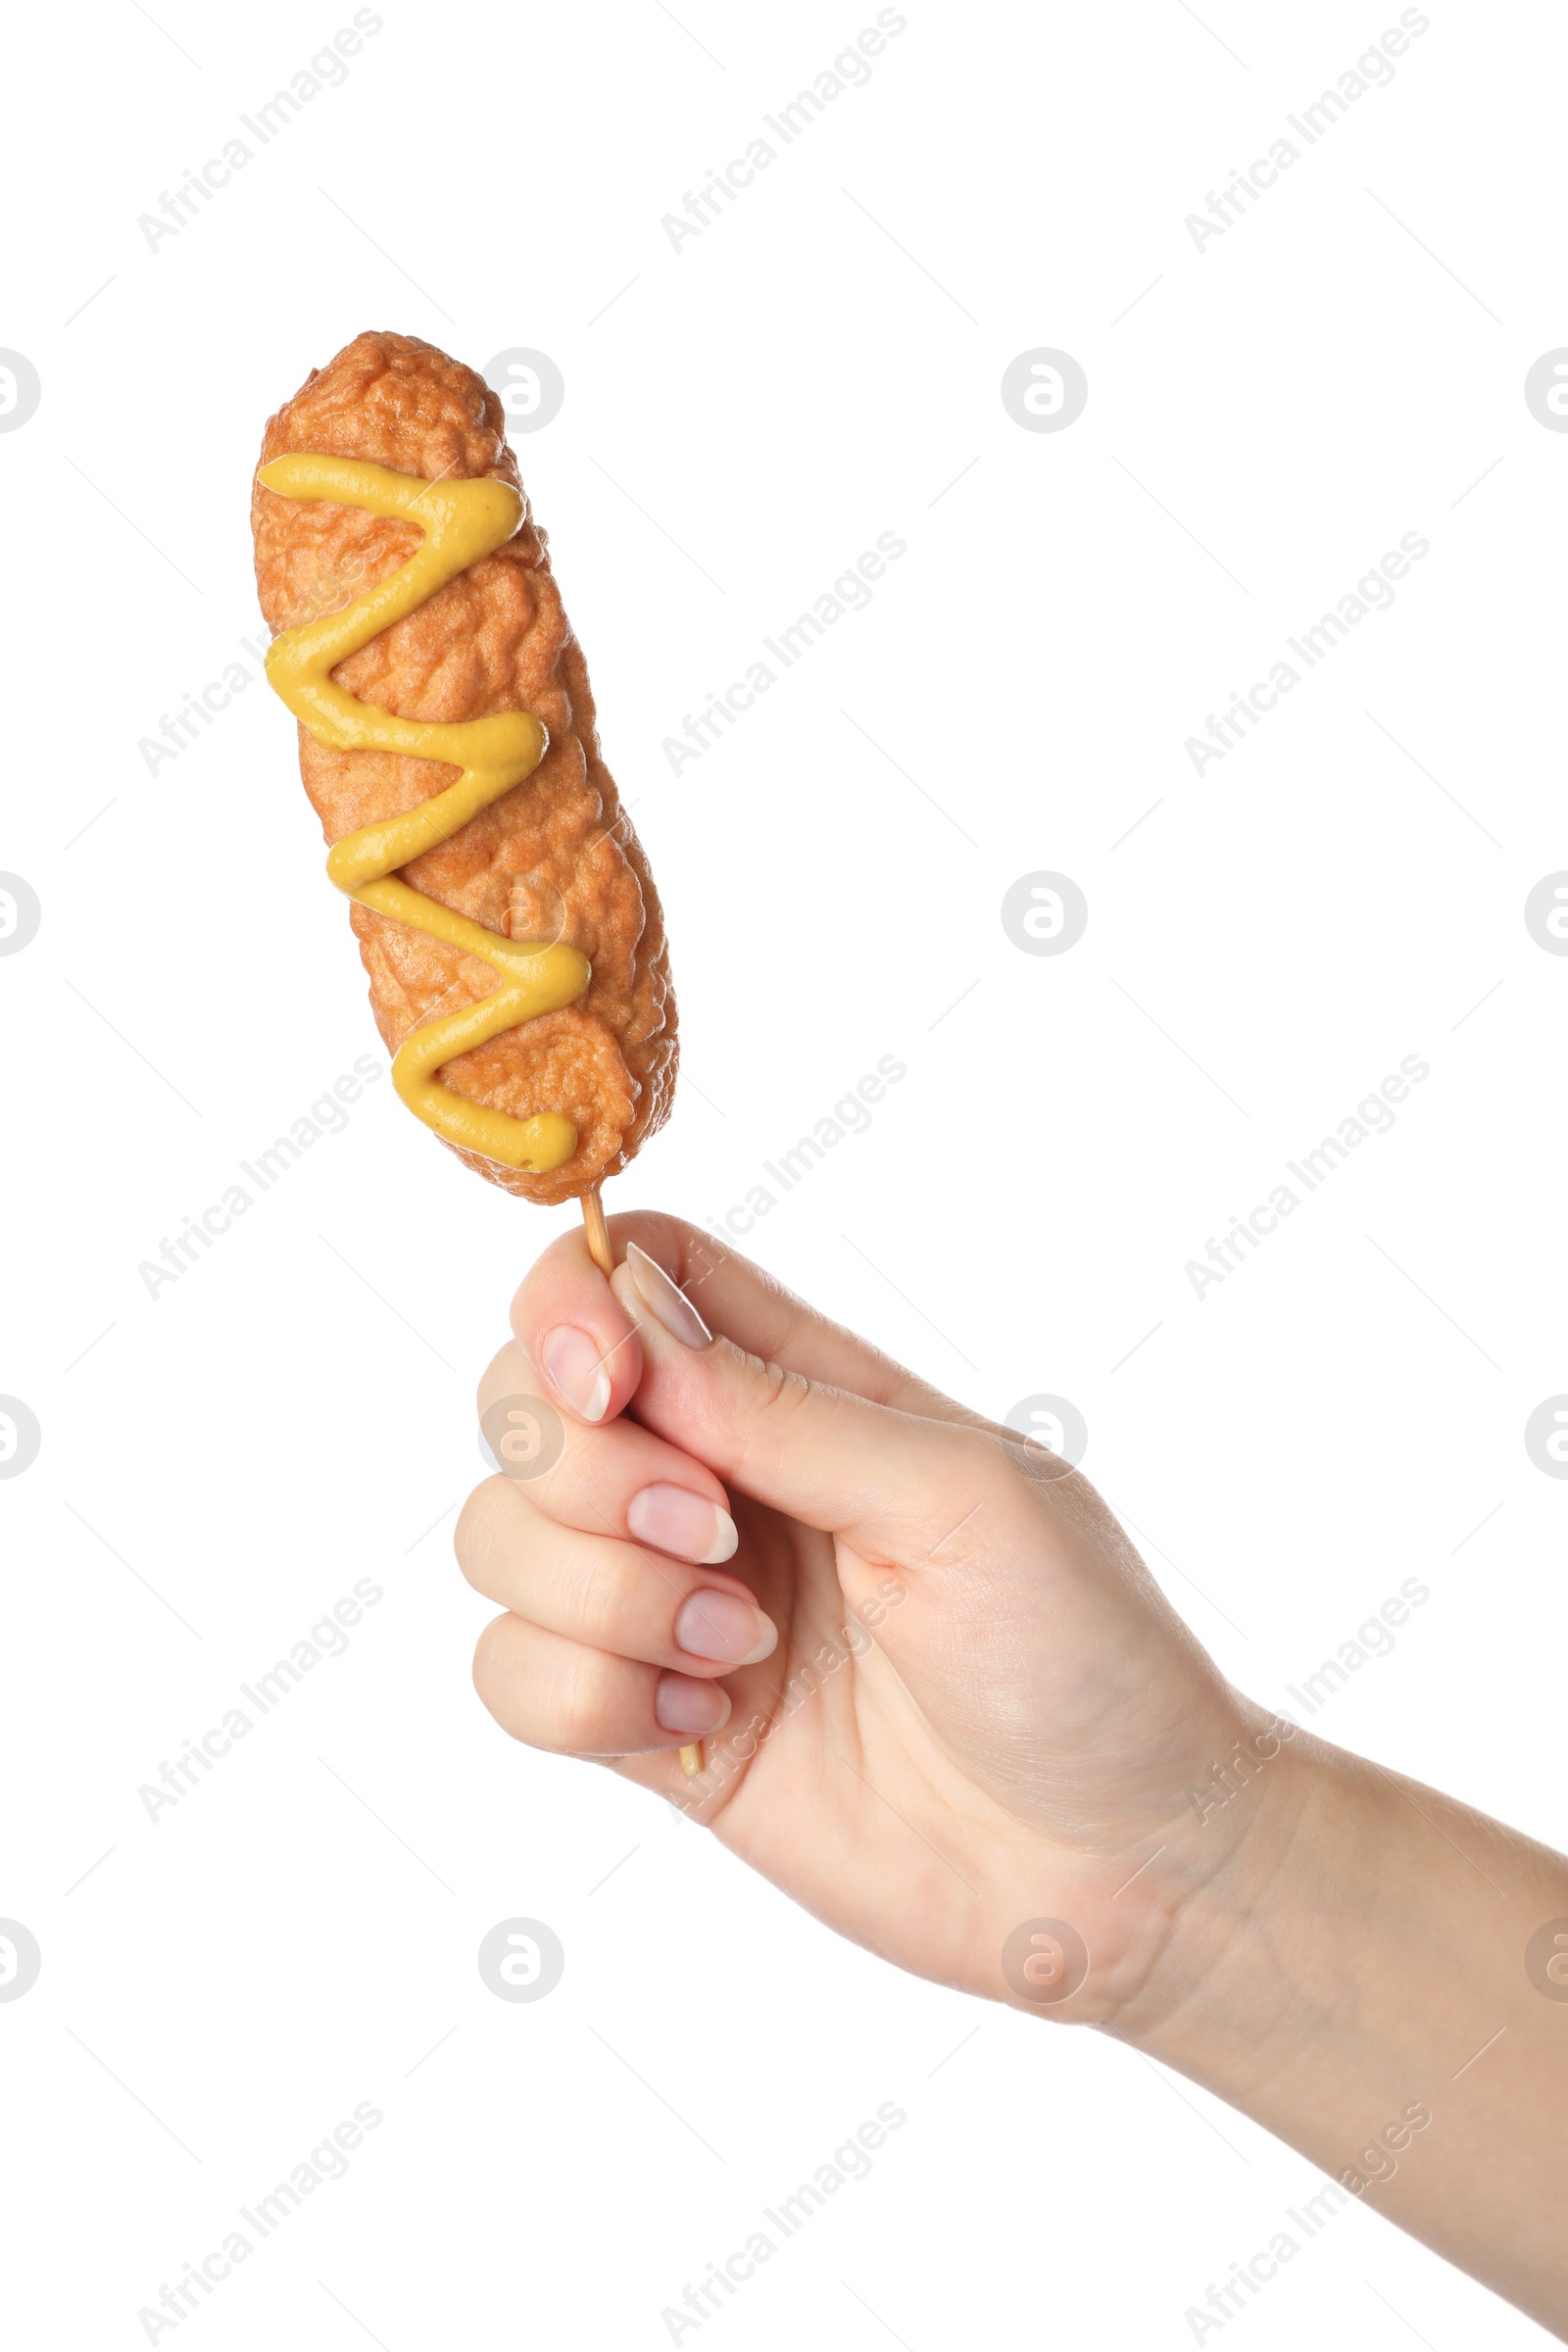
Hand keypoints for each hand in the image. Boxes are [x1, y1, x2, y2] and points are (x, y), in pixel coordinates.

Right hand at [455, 1212, 1272, 2024]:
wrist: (1121, 1865)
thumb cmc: (1083, 1653)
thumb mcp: (961, 1496)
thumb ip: (784, 1407)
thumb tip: (629, 1306)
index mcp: (801, 1387)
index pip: (626, 1273)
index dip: (572, 1302)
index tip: (607, 1382)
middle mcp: (717, 1478)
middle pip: (524, 1399)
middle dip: (579, 1469)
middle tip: (714, 1533)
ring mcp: (672, 1601)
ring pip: (497, 1539)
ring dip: (598, 1592)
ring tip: (744, 1646)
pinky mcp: (649, 1724)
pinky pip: (511, 1676)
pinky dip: (585, 1695)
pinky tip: (707, 1721)